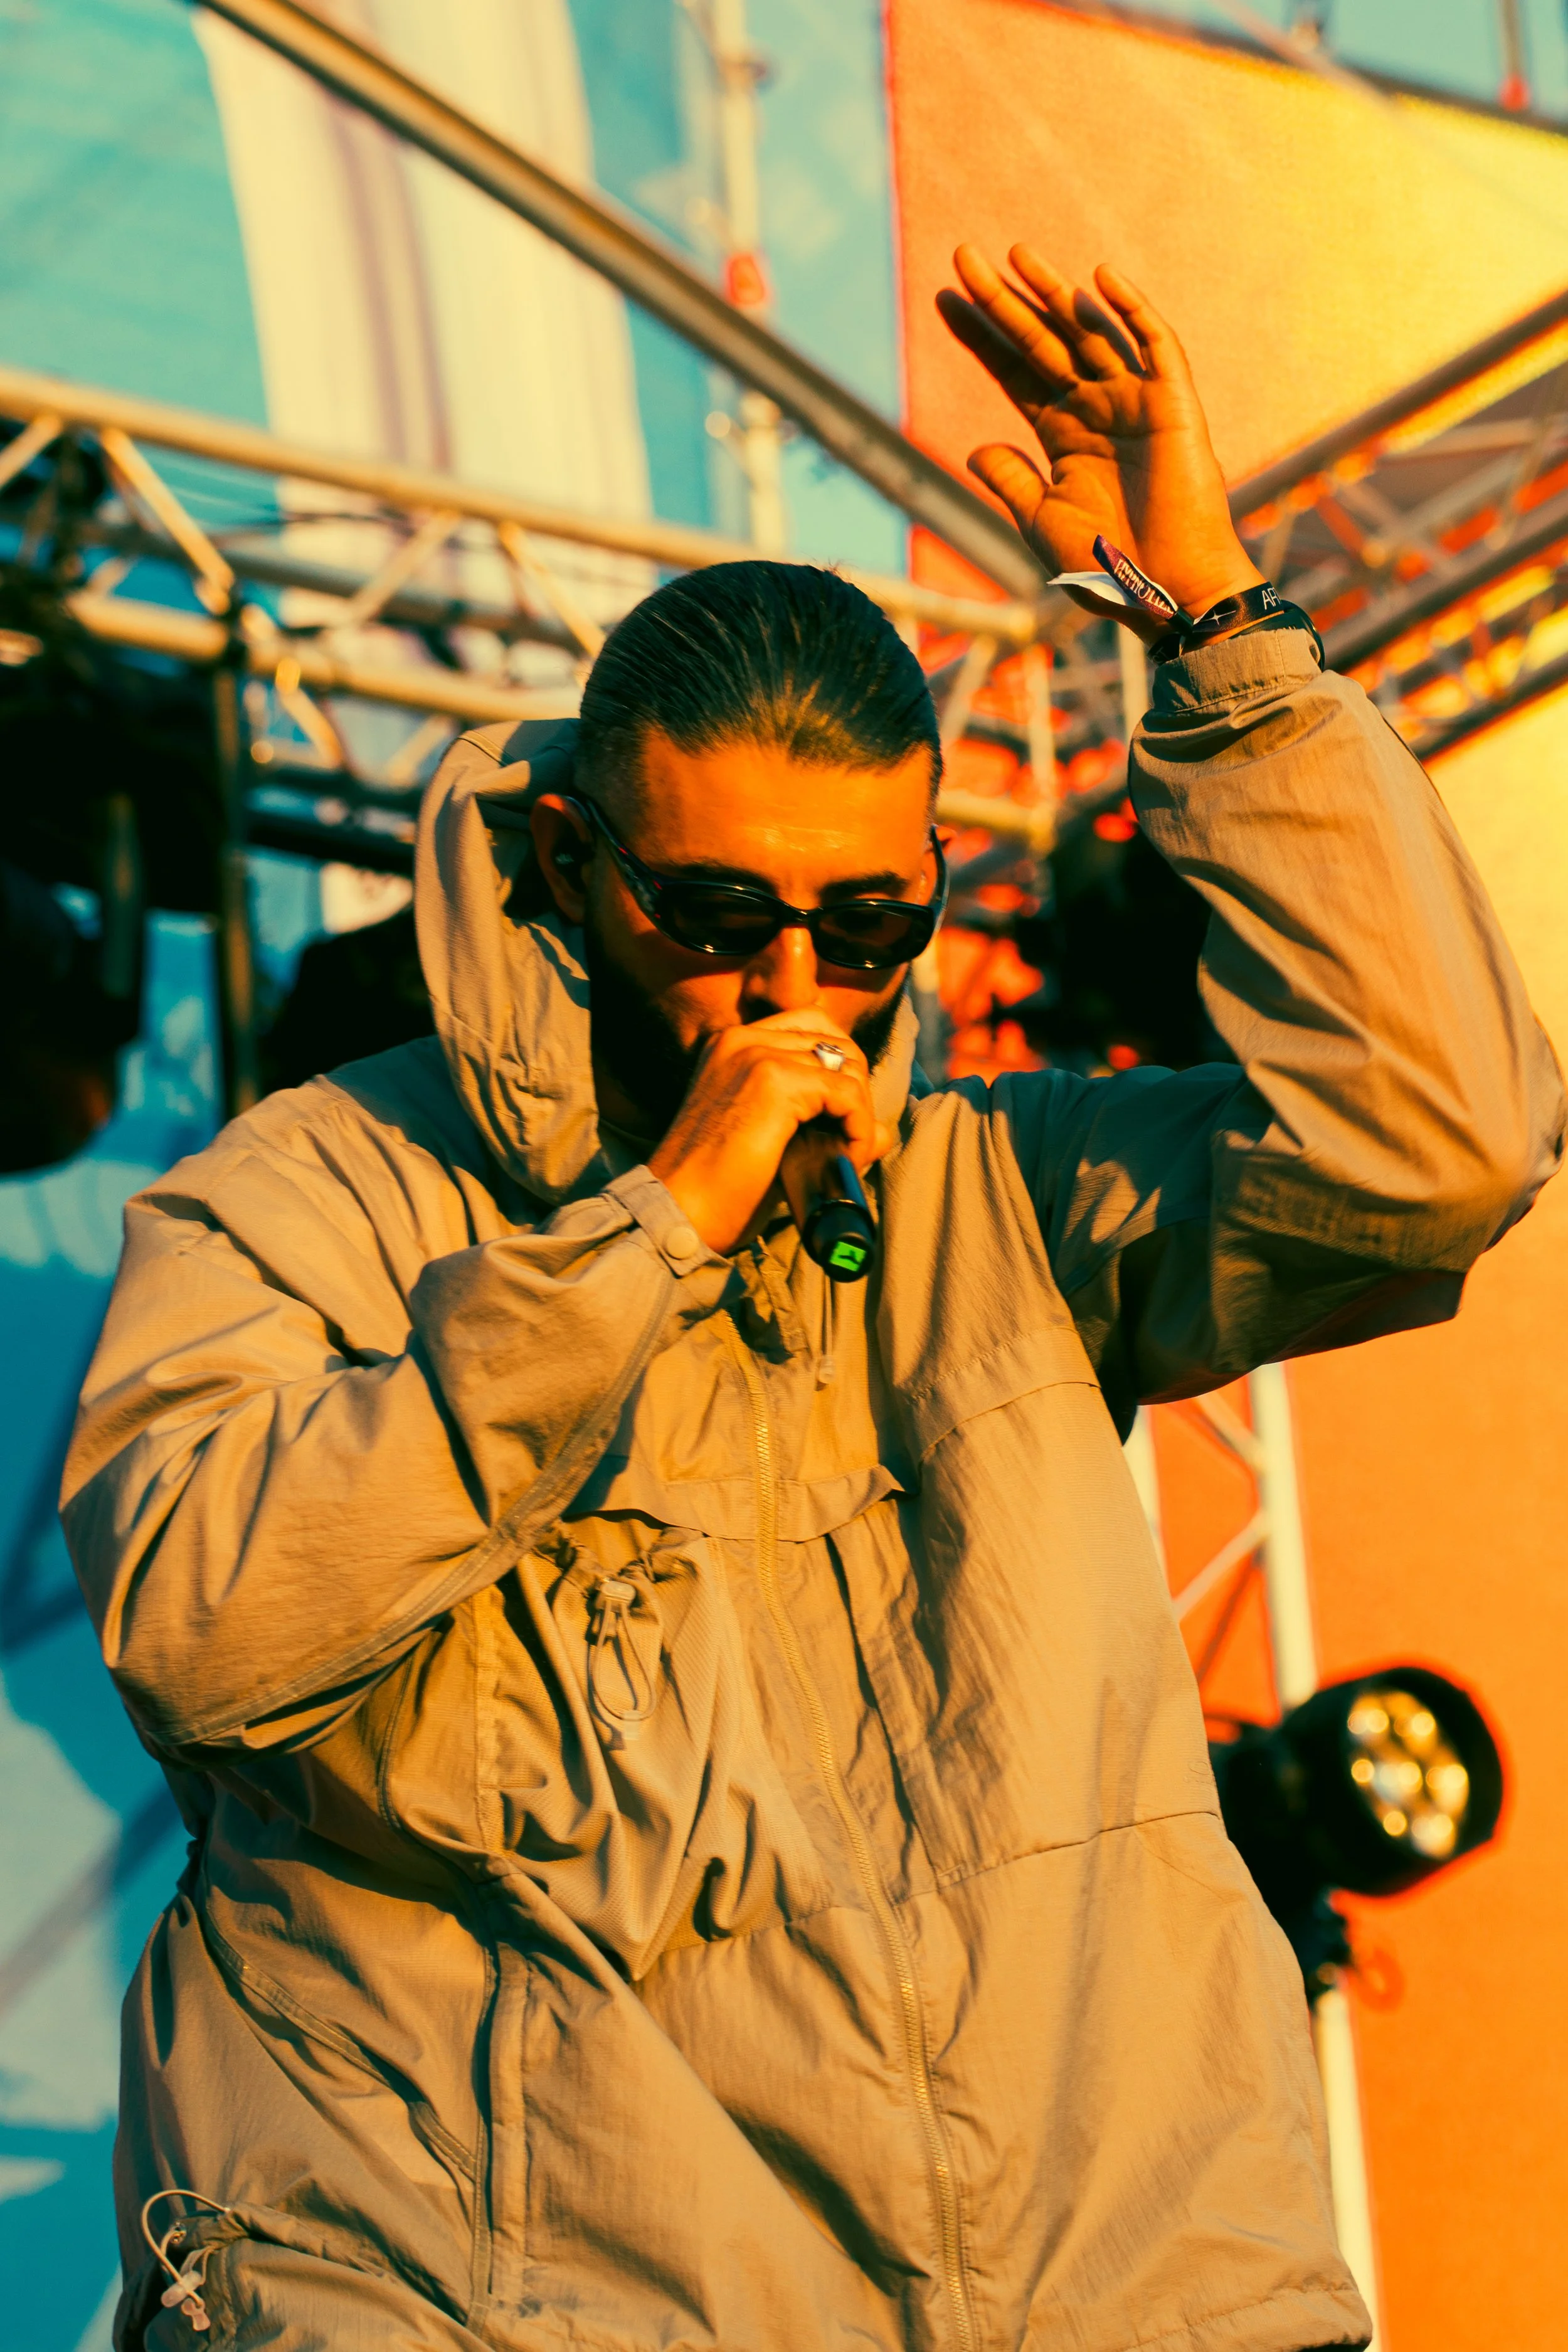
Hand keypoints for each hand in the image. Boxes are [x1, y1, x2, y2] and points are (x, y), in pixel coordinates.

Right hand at [647, 1009, 894, 1254]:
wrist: (677, 1214)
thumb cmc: (715, 1191)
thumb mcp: (770, 1145)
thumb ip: (820, 1129)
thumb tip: (883, 1133)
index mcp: (731, 1046)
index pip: (811, 1029)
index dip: (838, 1074)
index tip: (839, 1123)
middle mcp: (742, 1039)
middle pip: (837, 1042)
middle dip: (855, 1092)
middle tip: (848, 1142)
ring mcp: (757, 1054)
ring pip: (847, 1067)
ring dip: (859, 1115)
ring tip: (845, 1157)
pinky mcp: (775, 1081)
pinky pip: (848, 1094)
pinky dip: (859, 1129)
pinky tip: (846, 1160)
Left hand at [937, 244, 1262, 624]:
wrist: (1165, 591)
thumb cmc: (1105, 566)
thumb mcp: (1041, 522)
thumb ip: (1010, 481)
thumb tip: (972, 448)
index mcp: (1061, 434)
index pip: (1011, 371)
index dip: (979, 335)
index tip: (942, 298)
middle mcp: (1094, 407)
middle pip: (1040, 340)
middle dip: (1002, 301)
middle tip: (962, 255)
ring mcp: (1134, 400)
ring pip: (1089, 332)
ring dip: (1054, 292)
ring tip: (1015, 255)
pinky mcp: (1173, 403)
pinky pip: (1154, 346)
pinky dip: (1131, 311)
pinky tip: (1098, 280)